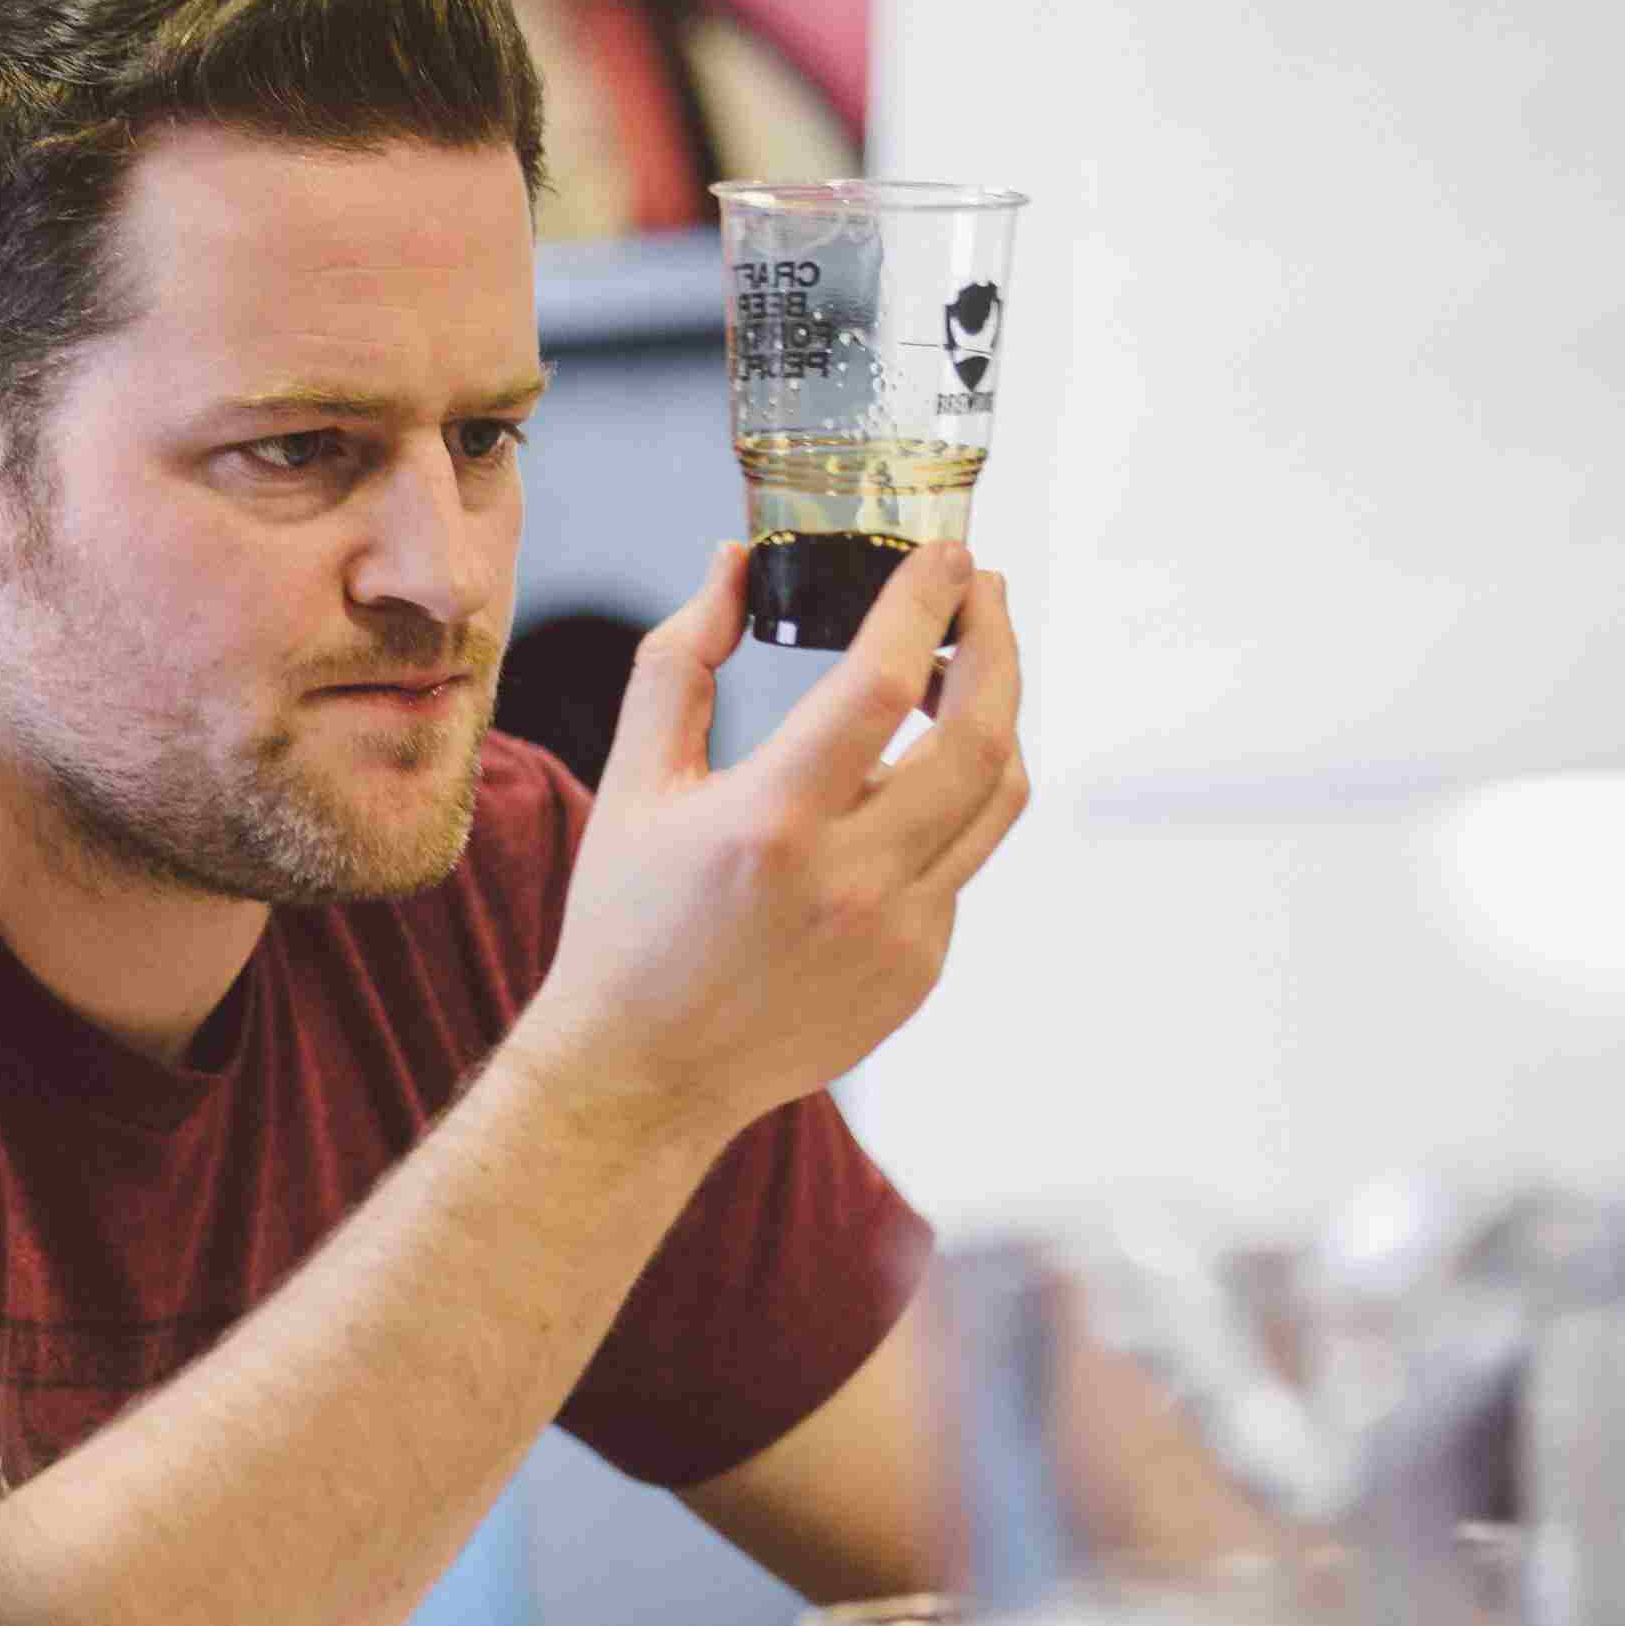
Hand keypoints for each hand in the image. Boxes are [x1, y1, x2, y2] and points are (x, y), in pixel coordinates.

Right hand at [515, 537, 1026, 1138]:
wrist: (644, 1072)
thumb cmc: (624, 921)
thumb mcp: (633, 784)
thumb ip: (679, 662)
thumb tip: (736, 564)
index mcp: (771, 823)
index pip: (885, 683)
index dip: (927, 603)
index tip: (945, 553)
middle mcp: (851, 880)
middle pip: (982, 734)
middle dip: (998, 643)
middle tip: (979, 593)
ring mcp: (899, 933)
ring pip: (999, 798)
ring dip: (998, 718)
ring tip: (965, 673)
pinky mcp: (920, 969)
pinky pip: (963, 863)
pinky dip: (946, 807)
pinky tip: (899, 790)